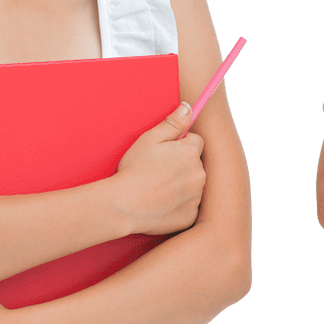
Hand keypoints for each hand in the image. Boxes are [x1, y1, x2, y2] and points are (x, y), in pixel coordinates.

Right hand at [110, 103, 206, 234]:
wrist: (124, 206)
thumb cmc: (134, 170)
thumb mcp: (150, 139)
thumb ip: (173, 122)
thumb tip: (189, 107)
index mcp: (190, 153)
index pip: (196, 141)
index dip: (180, 144)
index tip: (165, 152)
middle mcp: (199, 175)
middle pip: (196, 163)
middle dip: (183, 164)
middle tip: (159, 171)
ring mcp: (196, 197)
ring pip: (194, 185)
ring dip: (182, 185)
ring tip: (158, 188)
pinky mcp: (190, 216)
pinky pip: (189, 206)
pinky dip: (179, 205)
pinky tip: (161, 204)